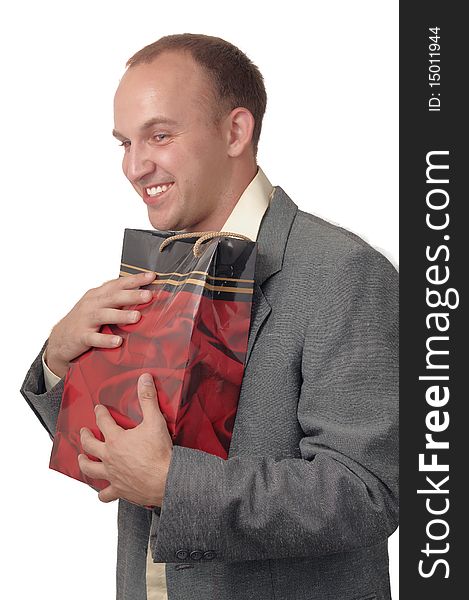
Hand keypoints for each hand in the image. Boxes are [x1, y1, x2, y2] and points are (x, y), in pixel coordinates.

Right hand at [45, 271, 156, 377]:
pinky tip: (117, 341)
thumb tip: (145, 295)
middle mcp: (92, 304)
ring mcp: (85, 320)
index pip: (118, 284)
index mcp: (98, 295)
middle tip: (149, 296)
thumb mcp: (99, 305)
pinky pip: (94, 338)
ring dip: (121, 315)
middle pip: (113, 297)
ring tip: (137, 316)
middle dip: (131, 295)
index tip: (151, 276)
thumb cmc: (85, 320)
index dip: (134, 279)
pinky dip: (105, 339)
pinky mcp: (81, 336)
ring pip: (104, 315)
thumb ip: (118, 300)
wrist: (60, 339)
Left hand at [78, 373, 172, 505]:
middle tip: (84, 432)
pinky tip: (102, 492)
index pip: (103, 422)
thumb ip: (148, 398)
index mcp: (116, 440)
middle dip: (85, 436)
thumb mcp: (155, 420)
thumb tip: (144, 379)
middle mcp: (109, 457)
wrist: (166, 479)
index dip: (100, 413)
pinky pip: (106, 494)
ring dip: (84, 463)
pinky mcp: (119, 489)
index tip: (98, 409)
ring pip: (90, 469)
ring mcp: (112, 475)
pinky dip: (103, 493)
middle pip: (90, 445)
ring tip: (82, 458)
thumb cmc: (159, 452)